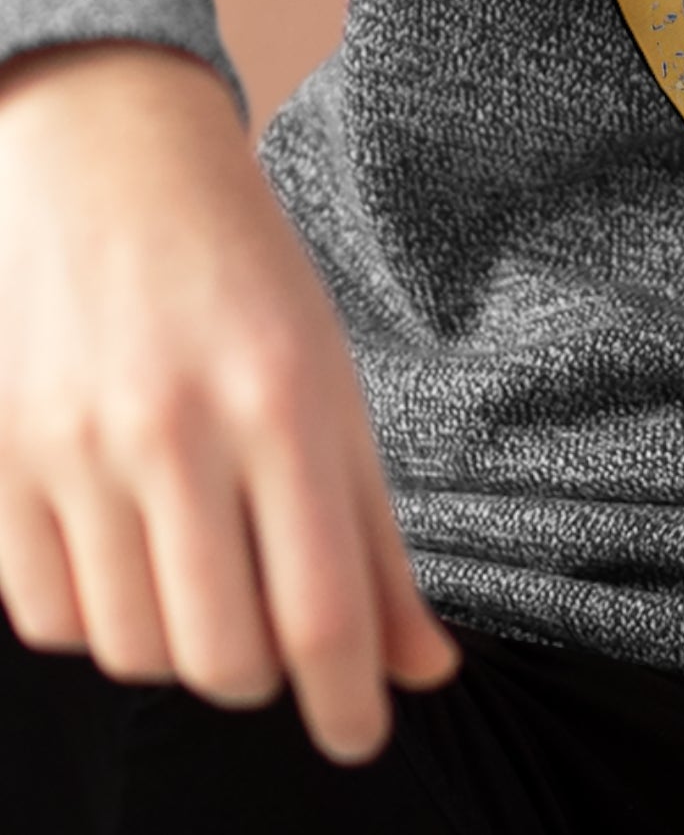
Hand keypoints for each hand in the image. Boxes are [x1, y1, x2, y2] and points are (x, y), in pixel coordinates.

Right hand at [0, 38, 461, 763]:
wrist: (115, 167)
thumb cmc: (248, 280)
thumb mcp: (337, 388)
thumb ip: (375, 537)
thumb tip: (424, 669)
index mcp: (286, 403)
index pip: (322, 608)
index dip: (348, 702)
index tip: (363, 733)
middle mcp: (178, 432)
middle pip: (224, 656)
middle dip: (266, 675)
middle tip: (281, 630)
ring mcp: (76, 452)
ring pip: (135, 651)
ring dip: (185, 648)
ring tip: (209, 580)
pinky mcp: (1, 468)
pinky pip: (50, 619)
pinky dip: (103, 618)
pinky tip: (134, 557)